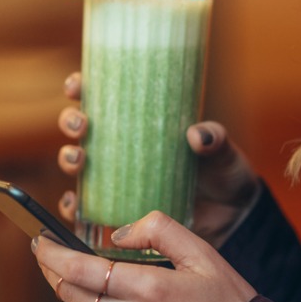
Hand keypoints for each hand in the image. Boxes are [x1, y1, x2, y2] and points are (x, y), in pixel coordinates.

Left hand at [33, 211, 256, 301]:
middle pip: (73, 296)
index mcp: (150, 288)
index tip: (40, 241)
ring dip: (75, 298)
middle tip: (49, 254)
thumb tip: (119, 232)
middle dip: (55, 272)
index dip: (52, 254)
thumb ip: (159, 230)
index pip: (80, 270)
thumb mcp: (203, 253)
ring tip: (77, 279)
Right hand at [57, 73, 260, 246]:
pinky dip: (72, 206)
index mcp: (142, 122)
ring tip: (80, 159)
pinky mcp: (118, 211)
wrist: (231, 217)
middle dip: (71, 121)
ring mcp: (117, 179)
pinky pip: (85, 209)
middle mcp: (122, 147)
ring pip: (77, 164)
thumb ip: (214, 139)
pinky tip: (74, 203)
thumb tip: (196, 135)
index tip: (77, 84)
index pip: (103, 96)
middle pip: (80, 127)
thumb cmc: (223, 173)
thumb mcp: (222, 150)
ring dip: (69, 158)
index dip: (81, 87)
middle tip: (82, 124)